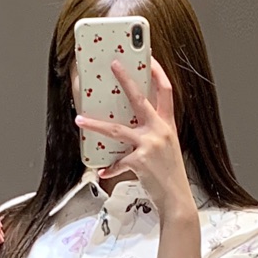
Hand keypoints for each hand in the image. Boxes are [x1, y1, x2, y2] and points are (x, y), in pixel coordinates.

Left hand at [76, 54, 197, 227]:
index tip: (149, 59)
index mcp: (168, 124)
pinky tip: (103, 171)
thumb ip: (152, 133)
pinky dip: (110, 168)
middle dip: (125, 80)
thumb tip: (130, 126)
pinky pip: (117, 162)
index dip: (158, 73)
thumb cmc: (169, 174)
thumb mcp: (166, 148)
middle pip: (140, 99)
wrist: (176, 199)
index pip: (166, 91)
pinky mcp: (140, 161)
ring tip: (80, 119)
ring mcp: (150, 144)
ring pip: (117, 129)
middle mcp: (160, 130)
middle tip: (113, 65)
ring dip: (96, 124)